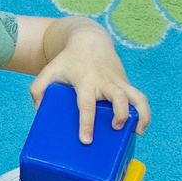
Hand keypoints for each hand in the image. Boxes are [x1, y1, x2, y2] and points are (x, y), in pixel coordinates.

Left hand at [29, 22, 149, 143]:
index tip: (86, 140)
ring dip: (141, 114)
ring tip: (137, 131)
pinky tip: (139, 127)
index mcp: (85, 82)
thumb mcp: (49, 70)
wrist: (91, 40)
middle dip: (120, 115)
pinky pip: (139, 98)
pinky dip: (143, 112)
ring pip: (137, 97)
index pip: (86, 105)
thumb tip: (39, 109)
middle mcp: (105, 83)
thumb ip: (38, 88)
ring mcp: (118, 83)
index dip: (86, 123)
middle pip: (118, 99)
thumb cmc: (68, 59)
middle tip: (115, 128)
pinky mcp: (126, 83)